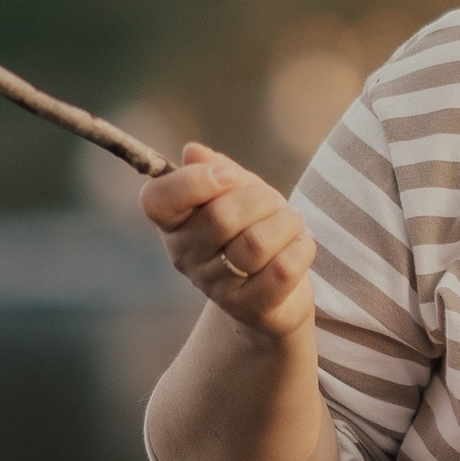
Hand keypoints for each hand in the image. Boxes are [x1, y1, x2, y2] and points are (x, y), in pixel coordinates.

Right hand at [139, 145, 317, 342]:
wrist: (276, 291)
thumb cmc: (253, 229)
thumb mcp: (237, 193)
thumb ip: (216, 170)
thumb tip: (193, 152)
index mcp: (174, 224)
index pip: (157, 200)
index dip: (194, 181)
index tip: (228, 174)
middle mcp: (185, 257)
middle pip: (221, 216)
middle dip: (261, 199)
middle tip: (274, 203)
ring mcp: (216, 287)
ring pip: (256, 243)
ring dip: (286, 223)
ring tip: (292, 222)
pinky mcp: (250, 308)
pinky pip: (283, 269)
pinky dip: (302, 248)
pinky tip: (300, 245)